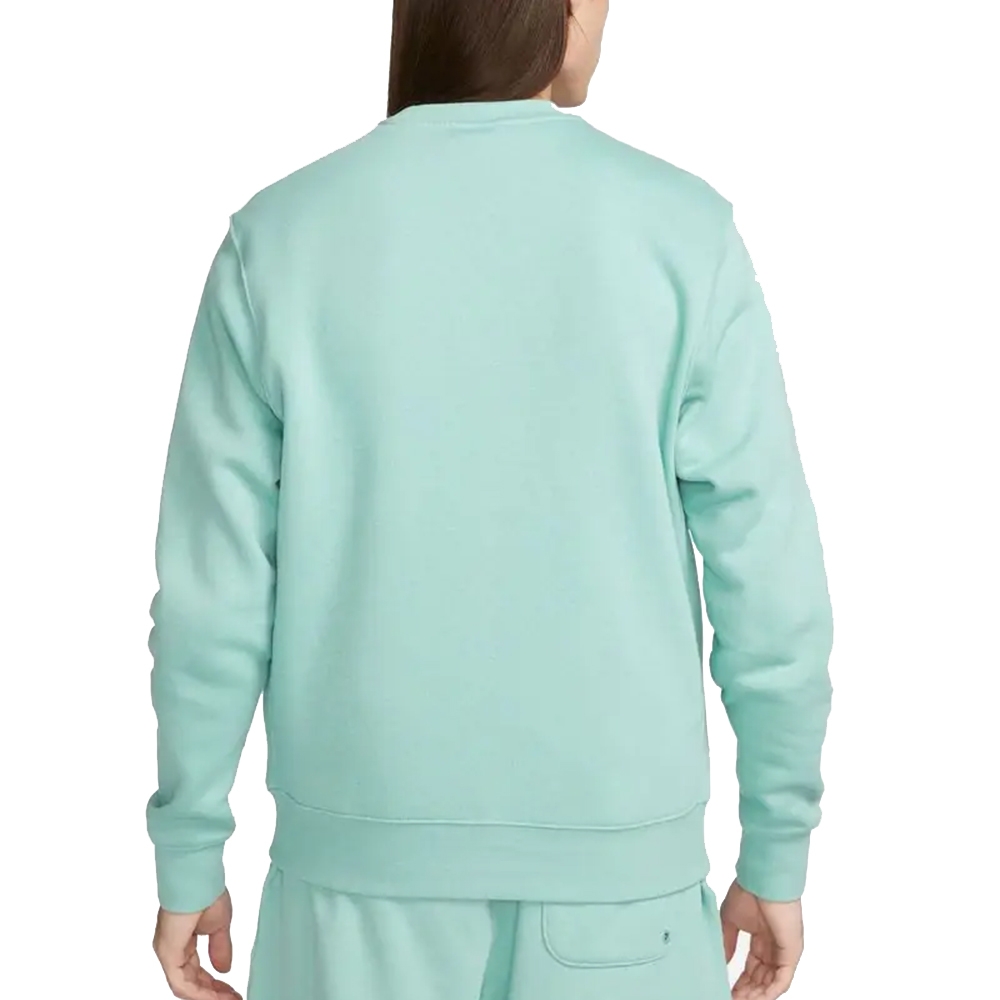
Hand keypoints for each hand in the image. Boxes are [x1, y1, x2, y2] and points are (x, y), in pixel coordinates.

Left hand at [152, 889, 241, 998]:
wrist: (199, 879)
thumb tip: (224, 969)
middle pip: (191, 983)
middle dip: (213, 994)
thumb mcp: (219, 925)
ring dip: (208, 997)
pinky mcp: (168, 955)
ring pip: (185, 987)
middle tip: (233, 998)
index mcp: (181, 942)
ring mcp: (168, 954)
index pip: (196, 972)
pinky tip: (216, 997)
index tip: (233, 991)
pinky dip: (200, 993)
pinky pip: (181, 984)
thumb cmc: (207, 892)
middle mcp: (171, 951)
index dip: (214, 984)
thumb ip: (220, 948)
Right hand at [720, 880, 803, 998]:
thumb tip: (722, 962)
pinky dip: (770, 992)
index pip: (752, 968)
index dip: (741, 981)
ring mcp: (784, 951)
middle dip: (747, 991)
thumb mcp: (730, 920)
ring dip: (756, 995)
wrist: (762, 880)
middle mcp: (774, 947)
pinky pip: (782, 980)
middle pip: (761, 979)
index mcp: (762, 938)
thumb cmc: (748, 892)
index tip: (727, 989)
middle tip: (732, 998)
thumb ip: (726, 941)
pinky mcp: (792, 953)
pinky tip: (756, 998)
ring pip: (771, 983)